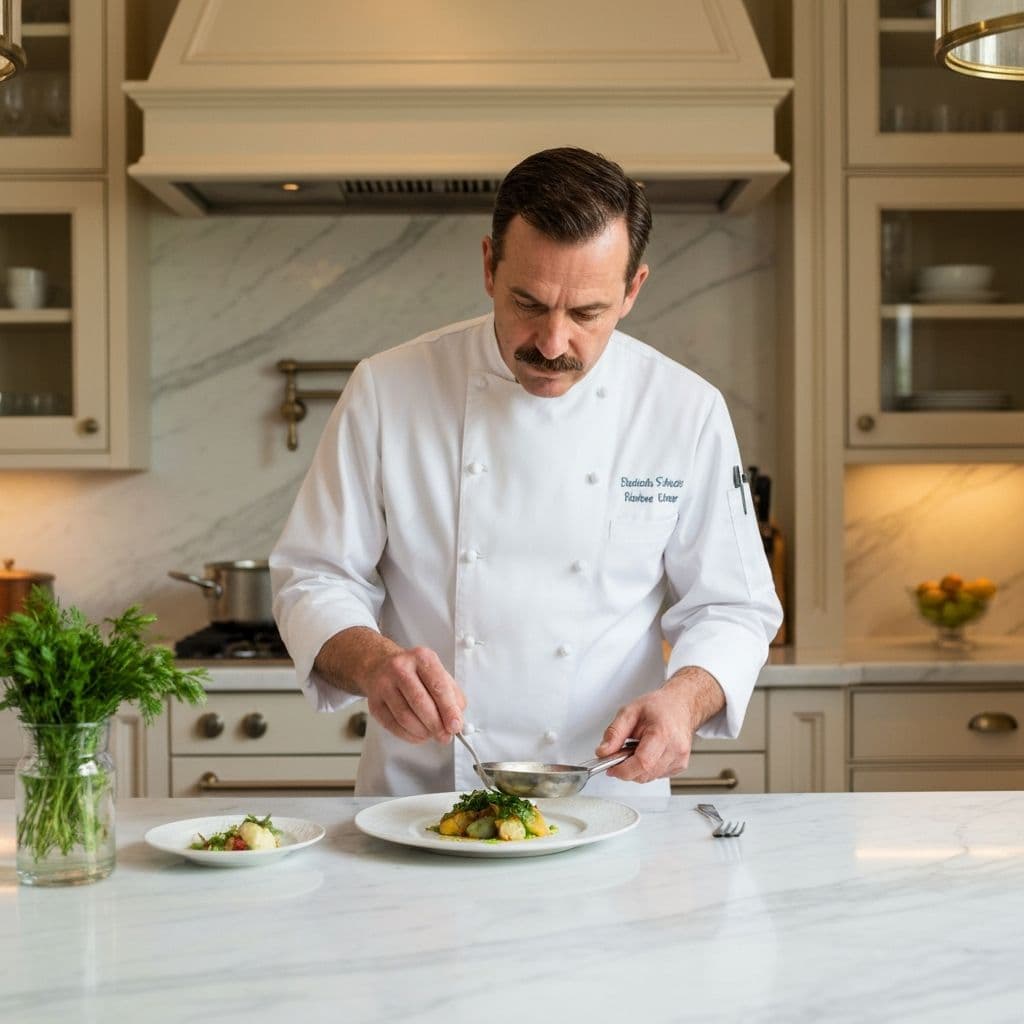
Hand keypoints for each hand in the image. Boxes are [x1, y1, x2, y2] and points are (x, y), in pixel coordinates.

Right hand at [362, 644, 465, 744]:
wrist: (380, 666)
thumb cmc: (414, 672)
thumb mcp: (437, 673)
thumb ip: (452, 695)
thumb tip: (457, 720)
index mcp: (422, 657)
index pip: (438, 686)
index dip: (449, 710)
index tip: (455, 726)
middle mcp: (400, 668)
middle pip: (420, 702)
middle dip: (436, 725)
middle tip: (445, 736)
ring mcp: (384, 685)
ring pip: (405, 717)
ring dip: (422, 732)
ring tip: (431, 734)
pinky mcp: (374, 703)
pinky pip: (393, 725)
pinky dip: (409, 735)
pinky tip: (418, 734)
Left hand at [595, 667, 724, 783]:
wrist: (680, 705)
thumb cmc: (658, 706)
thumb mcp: (629, 712)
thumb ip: (614, 733)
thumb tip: (603, 752)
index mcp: (662, 733)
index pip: (642, 763)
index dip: (623, 770)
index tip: (611, 767)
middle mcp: (675, 749)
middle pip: (644, 774)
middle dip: (626, 768)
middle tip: (621, 752)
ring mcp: (680, 759)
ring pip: (649, 778)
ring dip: (636, 768)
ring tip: (636, 748)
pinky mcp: (680, 766)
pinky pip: (656, 776)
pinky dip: (647, 768)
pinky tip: (648, 752)